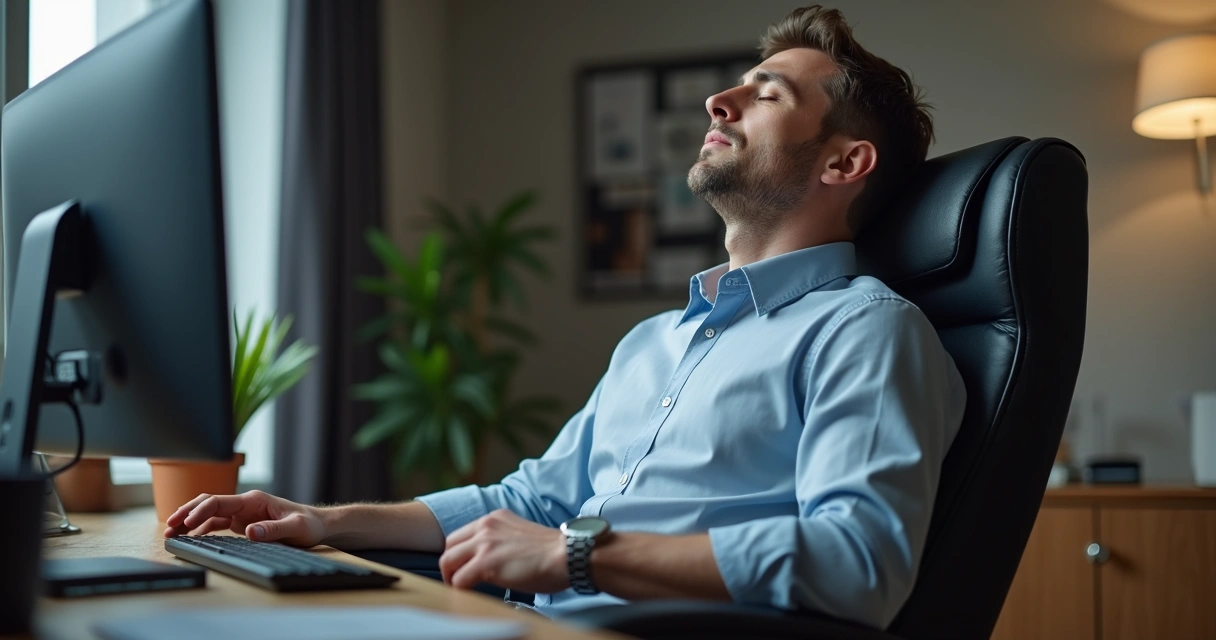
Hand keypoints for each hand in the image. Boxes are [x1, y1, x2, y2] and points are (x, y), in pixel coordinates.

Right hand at [162, 489, 324, 546]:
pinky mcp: (242, 522)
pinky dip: (200, 528)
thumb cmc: (308, 524)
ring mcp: (242, 513)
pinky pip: (216, 523)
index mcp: (254, 500)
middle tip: (169, 526)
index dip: (201, 511)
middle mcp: (245, 504)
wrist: (317, 525)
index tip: (187, 523)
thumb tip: (250, 532)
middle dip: (187, 512)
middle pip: (208, 503)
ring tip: (171, 532)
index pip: (220, 502)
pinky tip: (189, 536)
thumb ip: (273, 529)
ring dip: (189, 520)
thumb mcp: (295, 528)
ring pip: (209, 512)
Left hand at [439, 509, 569, 593]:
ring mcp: (484, 544)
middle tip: (456, 579)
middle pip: (449, 545)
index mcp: (494, 518)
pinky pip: (460, 579)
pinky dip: (460, 589)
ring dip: (451, 578)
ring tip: (459, 589)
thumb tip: (493, 559)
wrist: (567, 555)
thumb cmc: (553, 551)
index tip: (463, 566)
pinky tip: (470, 594)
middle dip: (450, 564)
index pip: (462, 534)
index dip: (459, 553)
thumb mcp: (520, 534)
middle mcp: (486, 526)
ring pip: (448, 561)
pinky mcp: (486, 563)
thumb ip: (502, 539)